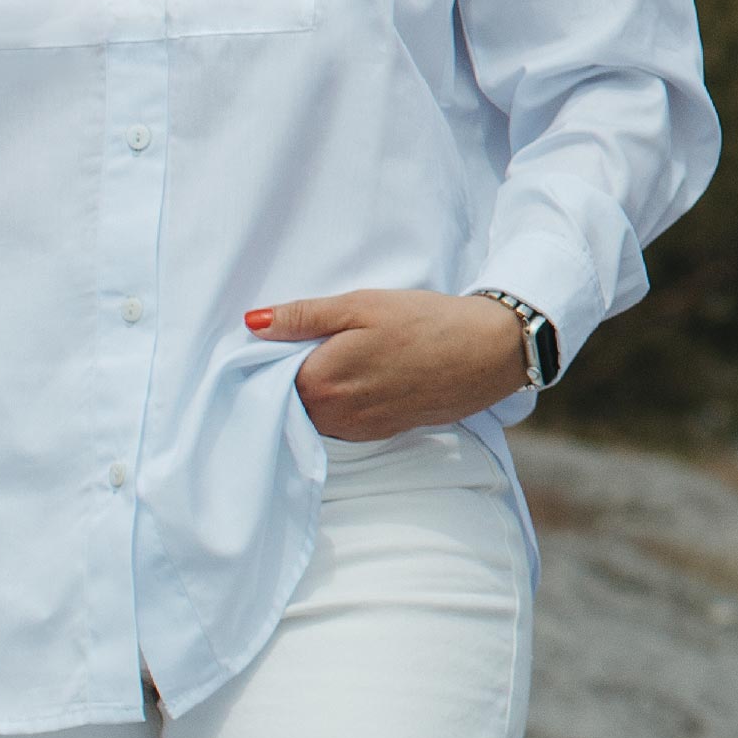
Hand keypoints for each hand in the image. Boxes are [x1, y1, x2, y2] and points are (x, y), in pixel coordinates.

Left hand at [246, 288, 530, 439]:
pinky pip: (340, 422)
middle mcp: (334, 417)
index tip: (276, 335)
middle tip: (308, 339)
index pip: (268, 379)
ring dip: (315, 389)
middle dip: (288, 374)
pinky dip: (338, 402)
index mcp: (321, 383)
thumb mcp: (359, 305)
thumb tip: (251, 323)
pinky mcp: (380, 433)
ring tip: (334, 354)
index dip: (268, 355)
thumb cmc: (422, 322)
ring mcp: (358, 430)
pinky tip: (357, 375)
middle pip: (289, 400)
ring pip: (314, 414)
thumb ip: (302, 317)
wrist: (486, 353)